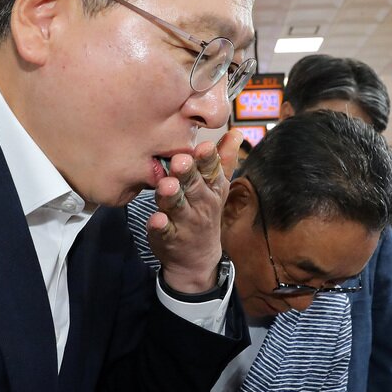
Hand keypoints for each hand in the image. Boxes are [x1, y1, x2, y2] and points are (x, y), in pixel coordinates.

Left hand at [150, 130, 242, 293]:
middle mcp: (201, 205)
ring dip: (173, 196)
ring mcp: (185, 223)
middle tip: (180, 160)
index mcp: (211, 189)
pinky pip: (164, 232)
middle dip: (188, 173)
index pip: (211, 171)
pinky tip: (156, 220)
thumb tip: (235, 132)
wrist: (198, 259)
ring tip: (167, 186)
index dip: (207, 159)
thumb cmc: (204, 213)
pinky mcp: (169, 238)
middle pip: (194, 186)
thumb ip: (222, 160)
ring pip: (178, 207)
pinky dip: (160, 227)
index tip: (204, 146)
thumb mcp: (217, 188)